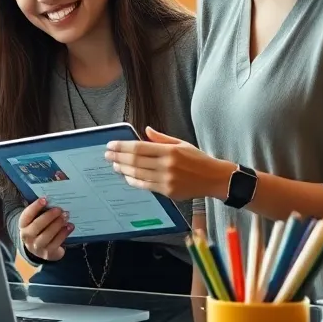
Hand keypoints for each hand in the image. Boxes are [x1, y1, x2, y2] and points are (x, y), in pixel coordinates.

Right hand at [19, 197, 73, 261]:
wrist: (38, 249)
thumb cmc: (39, 229)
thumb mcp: (36, 220)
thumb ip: (41, 212)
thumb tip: (53, 199)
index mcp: (23, 225)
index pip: (27, 215)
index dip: (35, 207)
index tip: (45, 199)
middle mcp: (27, 236)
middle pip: (37, 226)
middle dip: (49, 216)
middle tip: (59, 209)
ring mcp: (36, 246)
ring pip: (47, 235)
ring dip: (57, 225)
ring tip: (66, 216)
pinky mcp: (47, 253)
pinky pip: (56, 243)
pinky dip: (63, 234)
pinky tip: (70, 226)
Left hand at [104, 127, 232, 200]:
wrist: (214, 178)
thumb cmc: (197, 159)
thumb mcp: (181, 144)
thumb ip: (161, 138)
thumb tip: (144, 130)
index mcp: (170, 151)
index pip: (139, 147)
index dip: (122, 146)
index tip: (111, 145)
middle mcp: (167, 165)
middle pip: (135, 160)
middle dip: (118, 157)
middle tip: (107, 154)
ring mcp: (167, 179)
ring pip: (138, 174)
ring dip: (123, 169)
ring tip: (114, 164)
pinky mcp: (168, 191)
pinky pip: (145, 185)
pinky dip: (133, 180)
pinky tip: (126, 175)